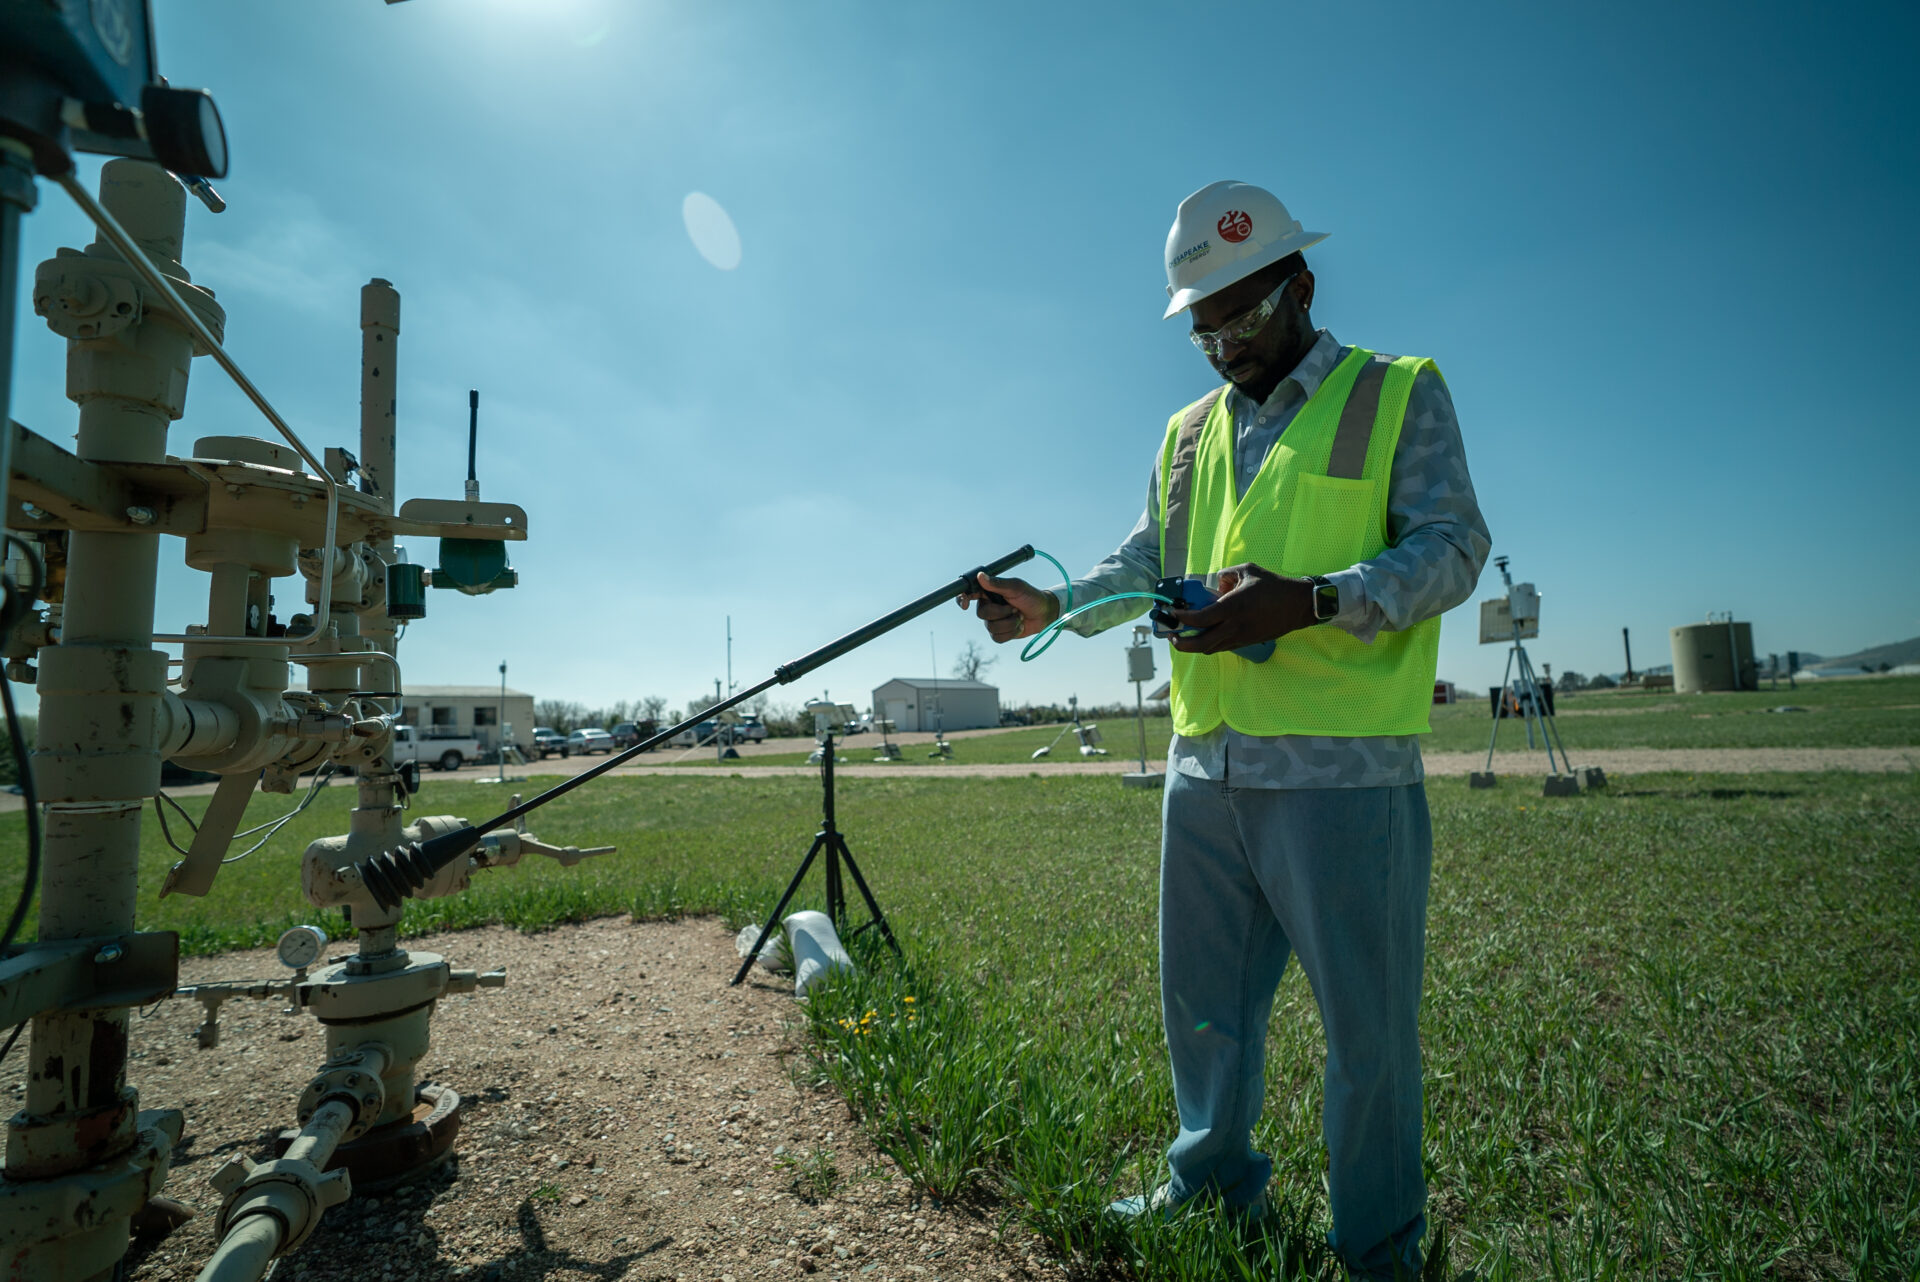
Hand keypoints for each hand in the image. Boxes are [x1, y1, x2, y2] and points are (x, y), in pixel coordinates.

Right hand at [956, 571, 1058, 642]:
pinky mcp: (1000, 633)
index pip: (968, 594)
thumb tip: (980, 576)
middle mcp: (988, 606)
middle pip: (981, 614)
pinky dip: (1011, 633)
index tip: (965, 604)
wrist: (1045, 613)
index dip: (962, 599)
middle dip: (1001, 612)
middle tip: (1015, 608)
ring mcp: (993, 621)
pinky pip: (997, 637)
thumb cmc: (1031, 596)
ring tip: (1019, 616)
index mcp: (989, 592)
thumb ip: (998, 583)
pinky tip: (1019, 626)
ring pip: (990, 627)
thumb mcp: (1016, 587)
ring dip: (1009, 623)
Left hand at [1168, 563, 1315, 653]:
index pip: (1199, 619)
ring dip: (1195, 645)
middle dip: (1181, 643)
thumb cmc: (1274, 586)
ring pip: (1210, 648)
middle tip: (1172, 636)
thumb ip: (1226, 575)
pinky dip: (1210, 644)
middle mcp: (1234, 626)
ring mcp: (1241, 637)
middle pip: (1200, 643)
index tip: (1173, 613)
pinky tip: (1206, 635)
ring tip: (1185, 636)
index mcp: (1232, 607)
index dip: (1182, 618)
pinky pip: (1222, 647)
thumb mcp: (1247, 570)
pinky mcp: (1247, 642)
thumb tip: (1216, 585)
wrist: (1298, 605)